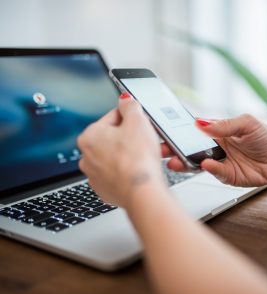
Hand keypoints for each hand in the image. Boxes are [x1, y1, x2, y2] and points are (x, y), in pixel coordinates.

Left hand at [77, 93, 166, 209]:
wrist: (142, 192)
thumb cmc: (137, 159)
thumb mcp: (138, 121)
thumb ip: (131, 106)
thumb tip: (125, 100)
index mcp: (89, 136)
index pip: (112, 118)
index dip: (132, 119)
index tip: (142, 123)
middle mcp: (87, 157)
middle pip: (115, 139)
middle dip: (133, 138)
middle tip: (149, 140)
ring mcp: (96, 176)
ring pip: (118, 158)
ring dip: (133, 155)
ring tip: (150, 156)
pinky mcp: (107, 190)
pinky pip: (121, 175)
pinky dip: (131, 172)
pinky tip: (142, 170)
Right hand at [165, 114, 266, 186]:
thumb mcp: (246, 123)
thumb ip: (224, 125)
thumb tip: (201, 123)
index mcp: (218, 132)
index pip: (193, 131)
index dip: (179, 132)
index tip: (164, 131)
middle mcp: (216, 148)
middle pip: (190, 149)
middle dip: (174, 150)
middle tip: (161, 150)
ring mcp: (221, 162)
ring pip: (198, 163)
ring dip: (185, 163)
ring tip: (175, 161)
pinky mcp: (228, 176)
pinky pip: (216, 173)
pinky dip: (210, 169)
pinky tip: (205, 164)